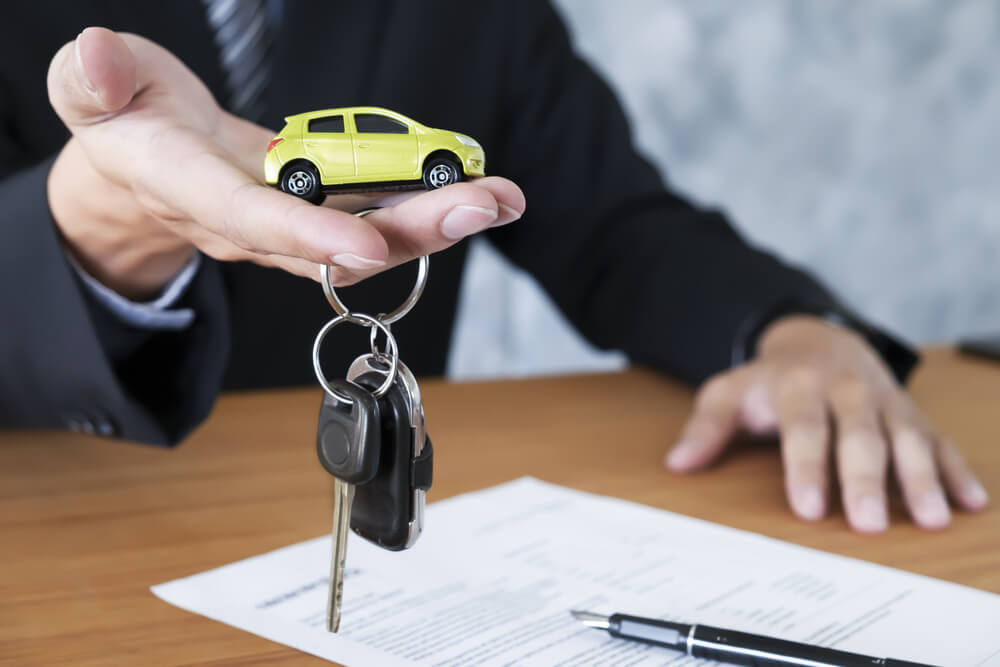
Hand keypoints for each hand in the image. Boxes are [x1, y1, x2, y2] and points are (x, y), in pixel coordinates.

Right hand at [46, 28, 523, 299]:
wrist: (143, 170)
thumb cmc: (124, 120)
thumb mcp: (89, 90)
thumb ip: (92, 78)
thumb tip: (98, 57)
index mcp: (191, 190)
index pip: (250, 218)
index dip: (306, 235)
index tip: (367, 244)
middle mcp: (250, 222)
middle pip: (333, 239)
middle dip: (410, 228)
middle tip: (481, 205)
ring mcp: (290, 223)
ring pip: (365, 235)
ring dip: (436, 221)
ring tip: (501, 199)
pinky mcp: (316, 213)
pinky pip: (373, 219)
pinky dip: (424, 207)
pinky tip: (473, 190)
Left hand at [666, 315, 988, 532]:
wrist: (818, 341)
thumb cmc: (770, 380)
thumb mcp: (729, 392)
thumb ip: (706, 427)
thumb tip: (677, 464)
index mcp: (799, 386)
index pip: (803, 429)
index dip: (805, 469)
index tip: (807, 508)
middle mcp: (848, 391)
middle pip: (859, 437)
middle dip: (865, 480)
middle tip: (868, 524)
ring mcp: (885, 402)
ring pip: (907, 438)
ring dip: (921, 478)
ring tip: (933, 517)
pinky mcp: (911, 413)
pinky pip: (938, 440)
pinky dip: (955, 469)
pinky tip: (969, 501)